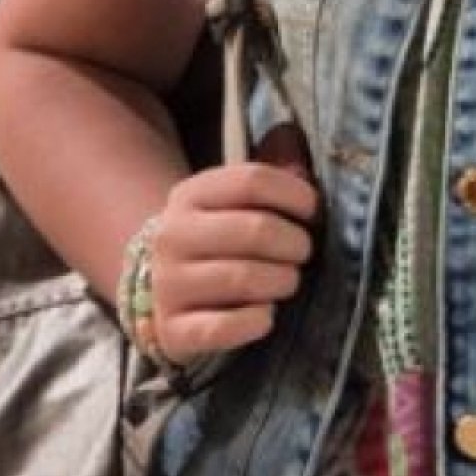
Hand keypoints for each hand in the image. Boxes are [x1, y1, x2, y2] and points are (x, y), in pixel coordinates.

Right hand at [147, 124, 318, 365]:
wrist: (162, 285)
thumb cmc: (220, 236)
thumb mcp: (237, 200)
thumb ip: (272, 169)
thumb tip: (296, 144)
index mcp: (190, 194)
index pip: (253, 181)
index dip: (295, 194)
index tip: (314, 210)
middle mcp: (172, 235)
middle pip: (255, 230)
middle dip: (296, 244)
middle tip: (304, 252)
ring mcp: (167, 284)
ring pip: (245, 279)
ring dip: (283, 282)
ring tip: (287, 281)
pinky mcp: (172, 330)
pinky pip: (224, 328)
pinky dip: (256, 322)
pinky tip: (265, 315)